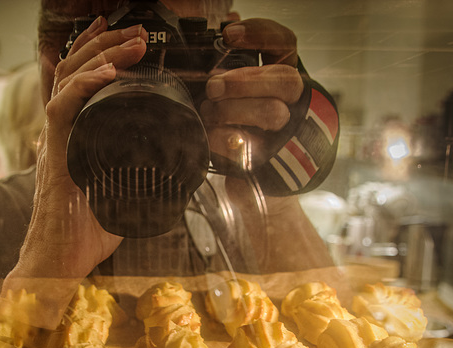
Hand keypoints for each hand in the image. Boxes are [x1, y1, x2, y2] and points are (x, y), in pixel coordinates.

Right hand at [15, 18, 147, 283]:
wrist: (56, 265)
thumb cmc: (82, 239)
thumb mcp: (119, 204)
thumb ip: (136, 187)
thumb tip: (172, 183)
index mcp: (71, 142)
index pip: (77, 88)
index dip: (95, 58)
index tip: (122, 41)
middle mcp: (58, 137)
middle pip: (72, 75)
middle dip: (104, 46)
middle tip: (135, 32)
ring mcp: (54, 145)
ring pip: (68, 83)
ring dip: (100, 57)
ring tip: (130, 42)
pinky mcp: (53, 159)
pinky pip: (61, 111)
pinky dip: (82, 87)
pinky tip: (106, 74)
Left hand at [201, 17, 303, 165]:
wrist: (251, 175)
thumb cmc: (237, 124)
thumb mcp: (232, 92)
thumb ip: (233, 62)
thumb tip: (229, 19)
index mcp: (280, 77)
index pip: (284, 44)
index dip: (261, 34)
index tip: (228, 34)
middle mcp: (290, 102)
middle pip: (284, 80)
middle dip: (244, 82)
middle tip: (213, 87)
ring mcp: (285, 134)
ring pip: (272, 113)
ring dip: (233, 112)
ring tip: (209, 114)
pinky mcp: (271, 162)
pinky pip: (253, 150)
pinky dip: (226, 145)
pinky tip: (213, 140)